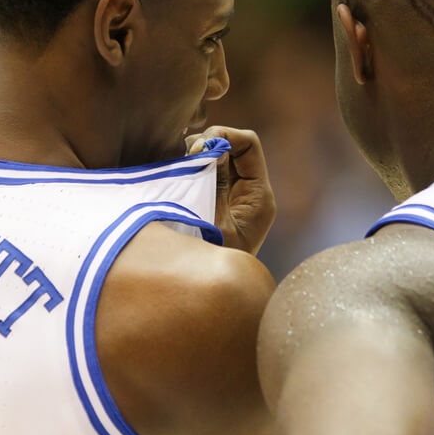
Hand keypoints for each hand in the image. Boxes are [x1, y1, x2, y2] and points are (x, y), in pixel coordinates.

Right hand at [186, 126, 275, 255]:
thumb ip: (215, 184)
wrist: (208, 297)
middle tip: (182, 161)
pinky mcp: (212, 201)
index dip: (224, 137)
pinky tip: (174, 178)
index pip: (249, 144)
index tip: (198, 151)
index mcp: (259, 195)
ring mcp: (230, 196)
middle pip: (230, 146)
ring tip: (175, 171)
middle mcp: (249, 191)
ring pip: (213, 157)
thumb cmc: (214, 267)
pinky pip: (202, 173)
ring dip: (193, 157)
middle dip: (205, 145)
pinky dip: (187, 169)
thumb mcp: (216, 224)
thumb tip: (211, 150)